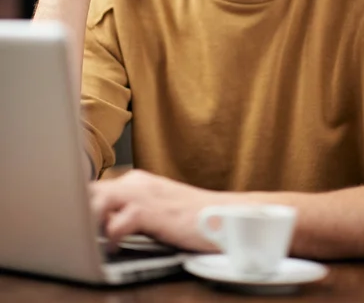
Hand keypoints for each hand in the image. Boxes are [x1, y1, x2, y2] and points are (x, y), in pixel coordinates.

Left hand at [89, 170, 227, 250]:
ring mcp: (145, 195)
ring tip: (93, 240)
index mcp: (137, 180)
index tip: (74, 222)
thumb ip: (132, 209)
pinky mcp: (154, 211)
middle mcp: (138, 182)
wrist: (225, 216)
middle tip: (80, 234)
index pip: (95, 187)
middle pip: (91, 190)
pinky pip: (120, 221)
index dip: (79, 205)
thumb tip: (102, 224)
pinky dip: (112, 235)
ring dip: (91, 221)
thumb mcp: (157, 208)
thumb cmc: (191, 218)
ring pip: (99, 200)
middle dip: (80, 211)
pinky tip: (115, 247)